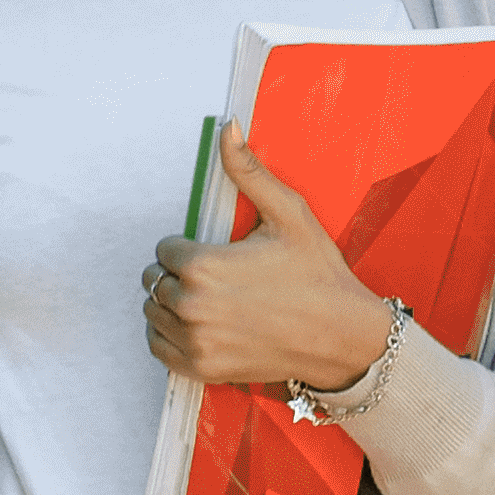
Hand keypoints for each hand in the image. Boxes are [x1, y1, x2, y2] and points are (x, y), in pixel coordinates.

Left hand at [149, 144, 410, 392]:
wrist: (342, 336)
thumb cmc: (318, 274)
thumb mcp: (288, 213)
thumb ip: (247, 170)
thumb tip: (227, 126)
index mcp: (203, 266)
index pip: (164, 249)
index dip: (188, 246)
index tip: (217, 252)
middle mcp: (191, 307)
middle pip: (154, 280)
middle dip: (177, 273)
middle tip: (215, 275)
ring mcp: (194, 342)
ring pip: (152, 313)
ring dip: (171, 303)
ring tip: (208, 298)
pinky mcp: (201, 368)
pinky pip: (158, 348)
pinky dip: (169, 335)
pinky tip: (197, 324)